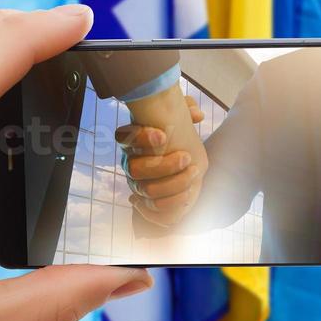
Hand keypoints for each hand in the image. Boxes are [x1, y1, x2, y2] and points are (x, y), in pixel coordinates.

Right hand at [116, 93, 207, 226]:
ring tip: (194, 172)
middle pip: (136, 170)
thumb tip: (196, 114)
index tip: (164, 135)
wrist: (184, 163)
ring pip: (148, 191)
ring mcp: (138, 186)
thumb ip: (186, 108)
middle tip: (187, 157)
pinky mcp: (149, 204)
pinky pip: (153, 212)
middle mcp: (132, 165)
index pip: (123, 137)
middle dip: (164, 165)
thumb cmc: (179, 136)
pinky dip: (171, 206)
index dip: (140, 137)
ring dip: (174, 184)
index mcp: (133, 141)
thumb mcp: (182, 118)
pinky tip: (188, 194)